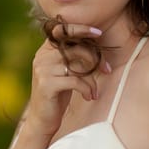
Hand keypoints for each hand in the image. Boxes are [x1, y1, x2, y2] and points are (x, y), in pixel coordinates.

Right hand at [26, 22, 111, 137]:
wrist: (42, 119)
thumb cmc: (58, 92)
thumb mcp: (65, 70)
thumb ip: (74, 56)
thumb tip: (97, 44)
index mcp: (46, 49)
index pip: (63, 30)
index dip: (81, 29)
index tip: (98, 33)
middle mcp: (42, 56)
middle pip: (75, 48)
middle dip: (95, 58)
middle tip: (107, 69)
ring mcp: (43, 69)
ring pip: (77, 66)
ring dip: (92, 79)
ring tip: (95, 90)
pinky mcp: (46, 84)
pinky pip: (75, 81)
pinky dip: (87, 89)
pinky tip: (90, 97)